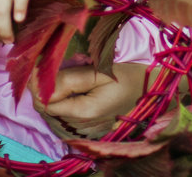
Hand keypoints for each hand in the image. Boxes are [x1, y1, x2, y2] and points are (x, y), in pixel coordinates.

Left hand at [32, 62, 147, 138]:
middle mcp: (82, 126)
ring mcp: (85, 128)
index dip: (38, 85)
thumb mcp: (99, 72)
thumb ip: (69, 79)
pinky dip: (63, 99)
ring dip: (53, 92)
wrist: (152, 89)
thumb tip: (41, 83)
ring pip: (55, 110)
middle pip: (48, 108)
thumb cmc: (129, 76)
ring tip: (65, 72)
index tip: (41, 64)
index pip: (45, 103)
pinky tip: (73, 85)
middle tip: (53, 64)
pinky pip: (66, 113)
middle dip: (44, 87)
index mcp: (84, 113)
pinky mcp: (88, 125)